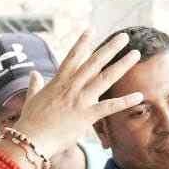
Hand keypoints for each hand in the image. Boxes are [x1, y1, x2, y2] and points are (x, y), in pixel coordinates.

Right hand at [12, 31, 145, 164]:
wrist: (31, 140)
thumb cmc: (30, 122)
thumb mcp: (31, 99)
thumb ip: (34, 85)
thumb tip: (34, 73)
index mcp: (58, 82)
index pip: (72, 57)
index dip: (82, 43)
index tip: (91, 29)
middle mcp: (71, 87)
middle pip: (93, 62)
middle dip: (109, 48)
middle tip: (123, 36)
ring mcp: (79, 100)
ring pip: (104, 78)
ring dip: (121, 65)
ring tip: (135, 54)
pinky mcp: (86, 116)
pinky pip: (109, 106)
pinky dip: (125, 101)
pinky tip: (139, 96)